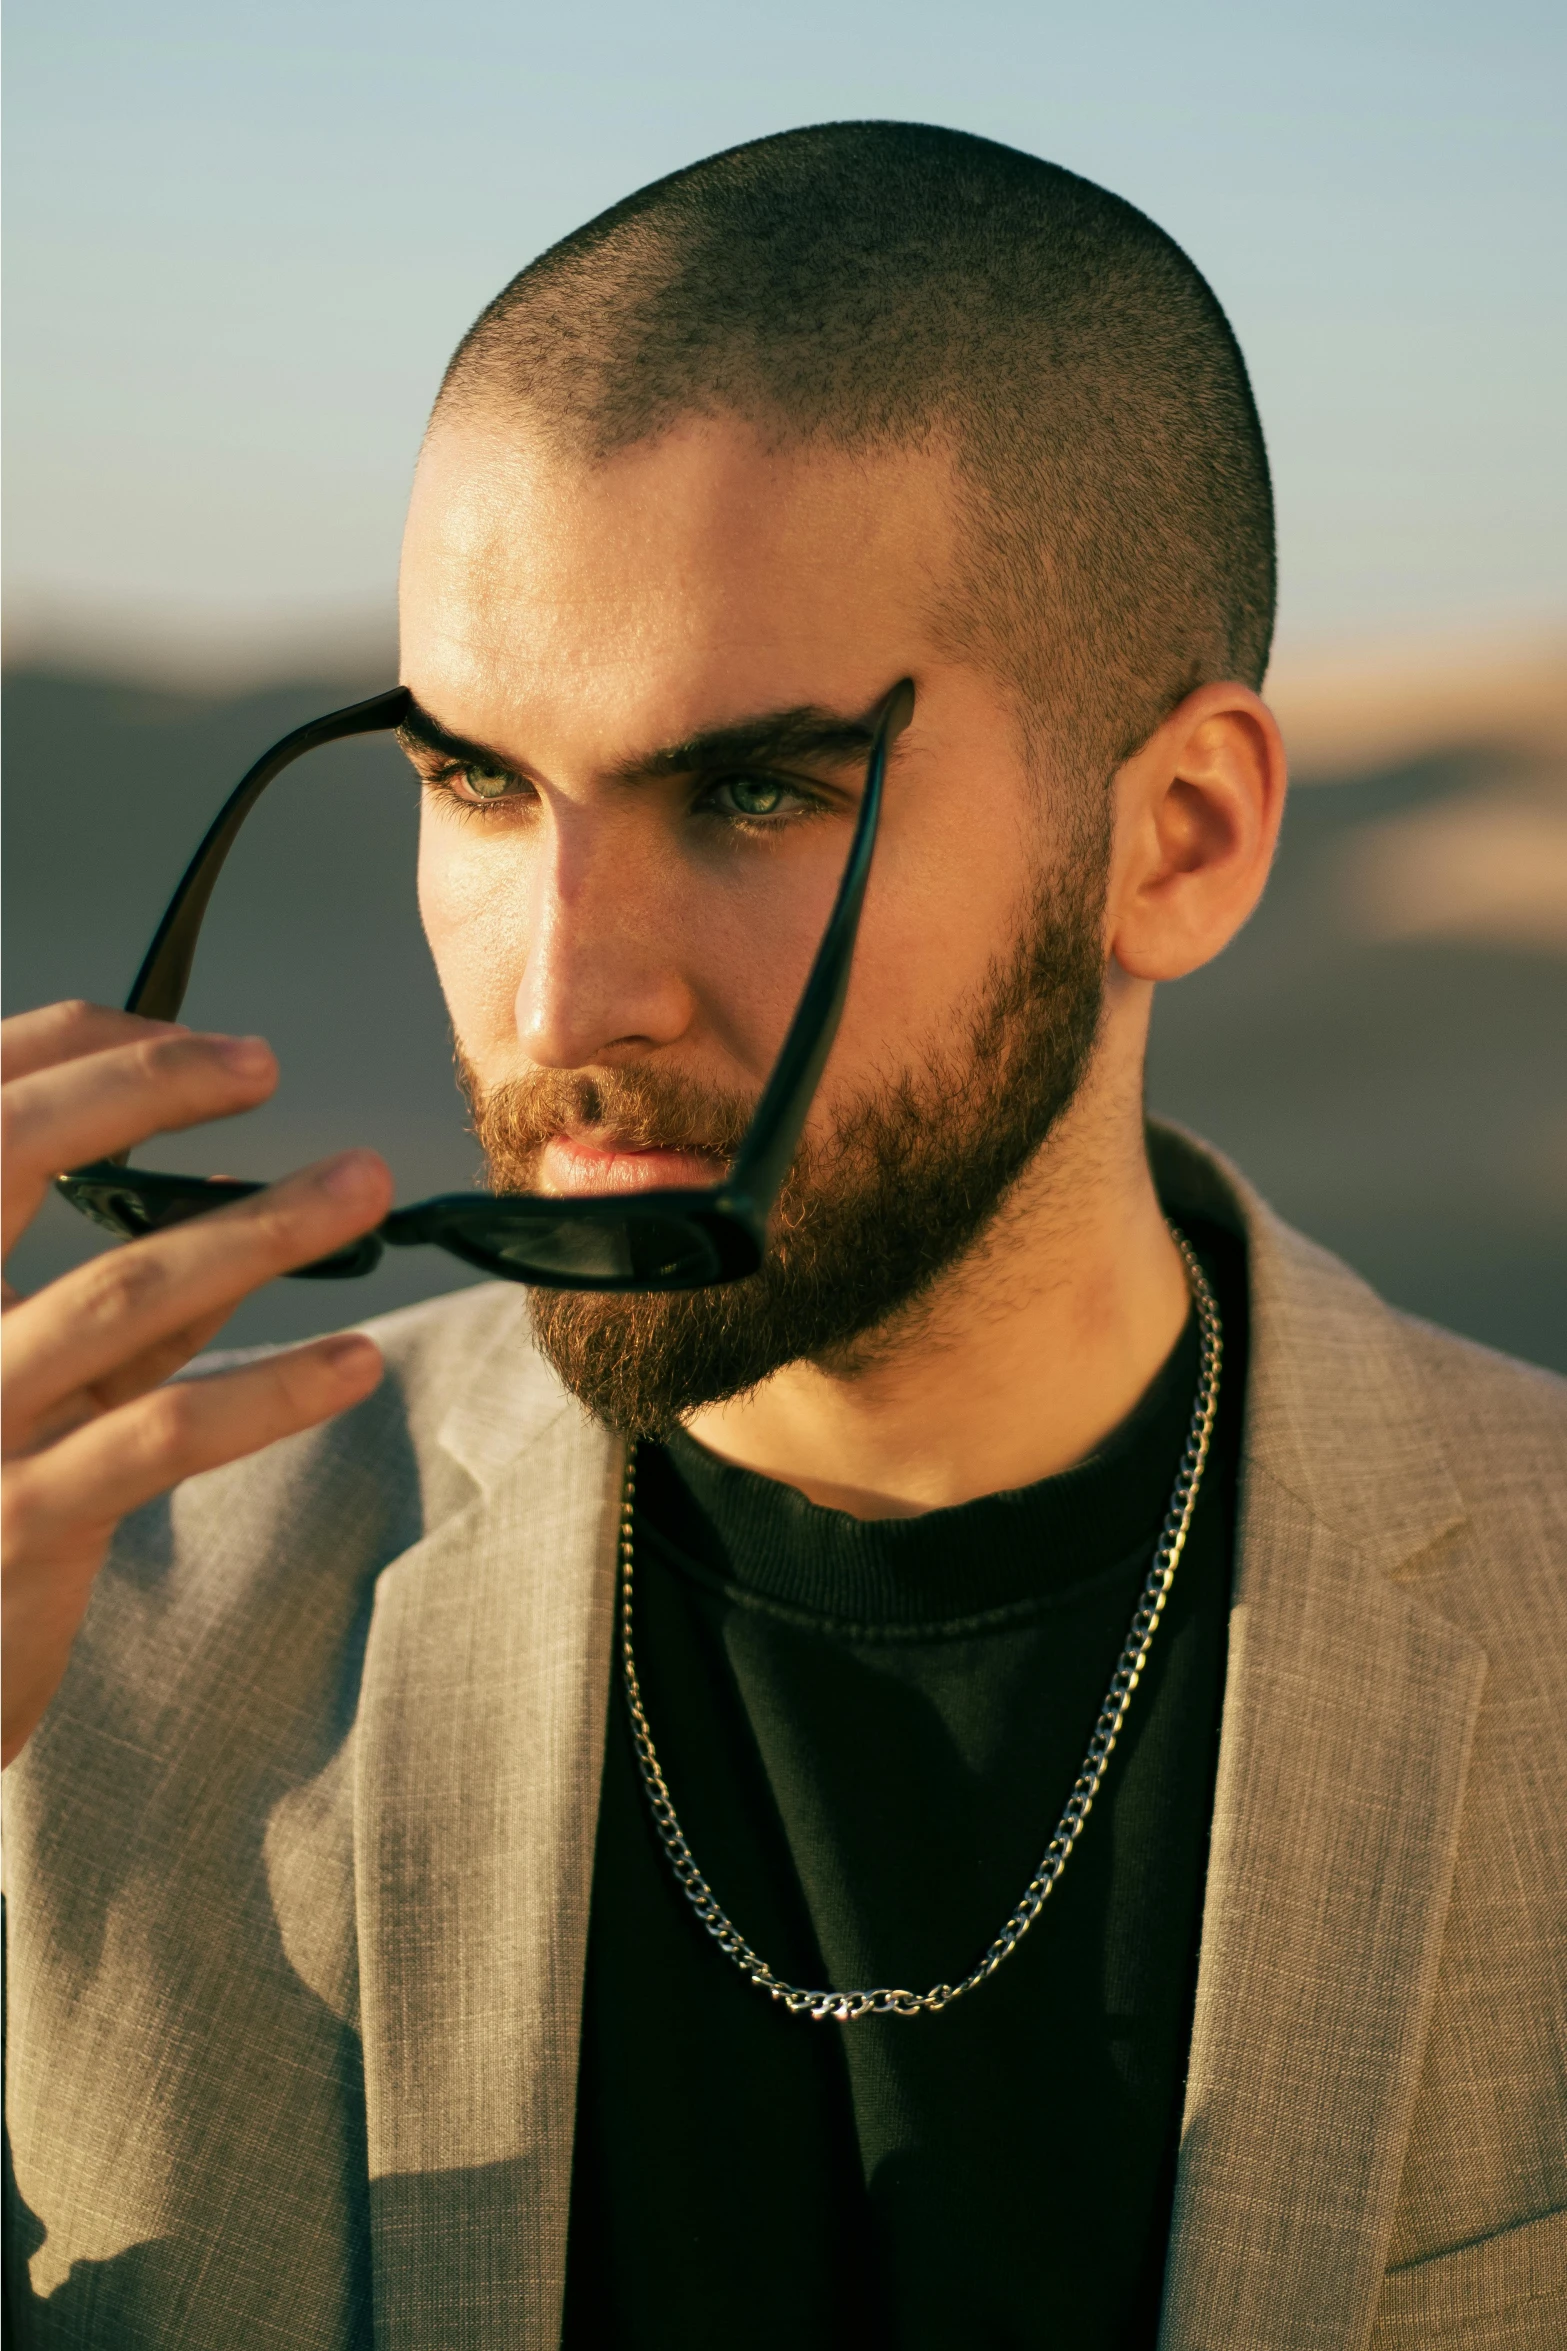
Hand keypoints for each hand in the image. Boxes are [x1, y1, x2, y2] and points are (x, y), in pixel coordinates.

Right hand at [1, 1001, 393, 1766]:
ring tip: (361, 1185)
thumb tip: (242, 1208)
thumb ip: (124, 1304)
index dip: (75, 1053)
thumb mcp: (37, 1374)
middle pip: (4, 1151)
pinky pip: (162, 1429)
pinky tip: (354, 1361)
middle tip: (260, 1065)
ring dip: (257, 1228)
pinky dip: (271, 1386)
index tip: (187, 1045)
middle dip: (142, 1084)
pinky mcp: (18, 1516)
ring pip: (118, 1290)